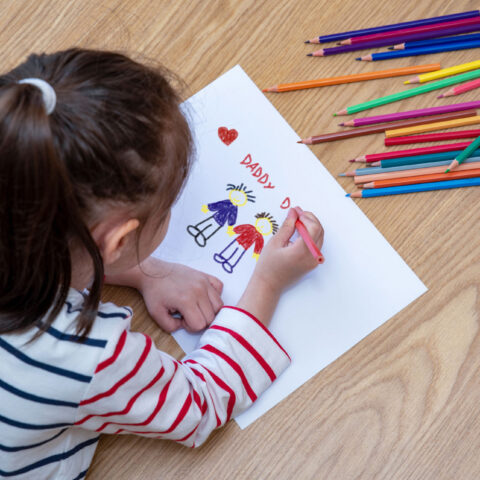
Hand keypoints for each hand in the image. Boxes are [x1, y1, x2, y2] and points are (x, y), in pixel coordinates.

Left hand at [106, 258, 223, 332]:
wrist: (152, 272)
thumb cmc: (154, 293)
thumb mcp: (157, 315)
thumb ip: (171, 327)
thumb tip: (185, 325)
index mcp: (186, 300)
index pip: (200, 325)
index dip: (190, 326)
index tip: (180, 319)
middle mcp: (199, 290)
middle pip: (211, 317)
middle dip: (199, 320)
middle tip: (186, 314)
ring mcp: (204, 281)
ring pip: (219, 305)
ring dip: (208, 310)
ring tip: (195, 306)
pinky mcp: (205, 276)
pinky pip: (220, 288)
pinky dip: (214, 295)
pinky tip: (202, 297)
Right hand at [236, 207, 323, 324]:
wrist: (269, 285)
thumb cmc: (268, 266)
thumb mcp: (275, 243)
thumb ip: (287, 226)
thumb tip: (294, 212)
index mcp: (302, 251)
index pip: (313, 228)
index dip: (306, 216)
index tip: (296, 211)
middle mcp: (311, 256)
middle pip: (319, 231)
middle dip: (310, 219)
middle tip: (296, 214)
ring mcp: (313, 261)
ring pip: (320, 237)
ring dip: (311, 226)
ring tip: (297, 221)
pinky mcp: (312, 263)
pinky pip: (316, 244)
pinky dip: (311, 235)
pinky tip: (300, 231)